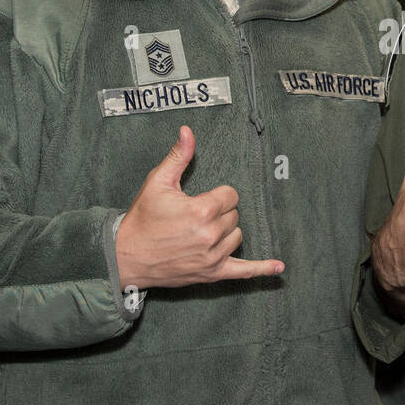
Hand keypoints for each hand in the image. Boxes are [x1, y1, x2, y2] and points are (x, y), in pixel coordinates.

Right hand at [115, 125, 283, 289]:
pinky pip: (243, 272)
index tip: (201, 199)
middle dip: (219, 213)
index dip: (218, 195)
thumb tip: (188, 131)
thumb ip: (178, 157)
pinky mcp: (211, 273)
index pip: (231, 196)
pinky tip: (278, 267)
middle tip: (194, 217)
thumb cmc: (142, 219)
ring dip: (225, 233)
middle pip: (234, 216)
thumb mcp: (157, 182)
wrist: (126, 256)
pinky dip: (261, 269)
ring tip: (201, 232)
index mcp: (201, 210)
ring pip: (237, 237)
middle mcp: (210, 235)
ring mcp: (212, 257)